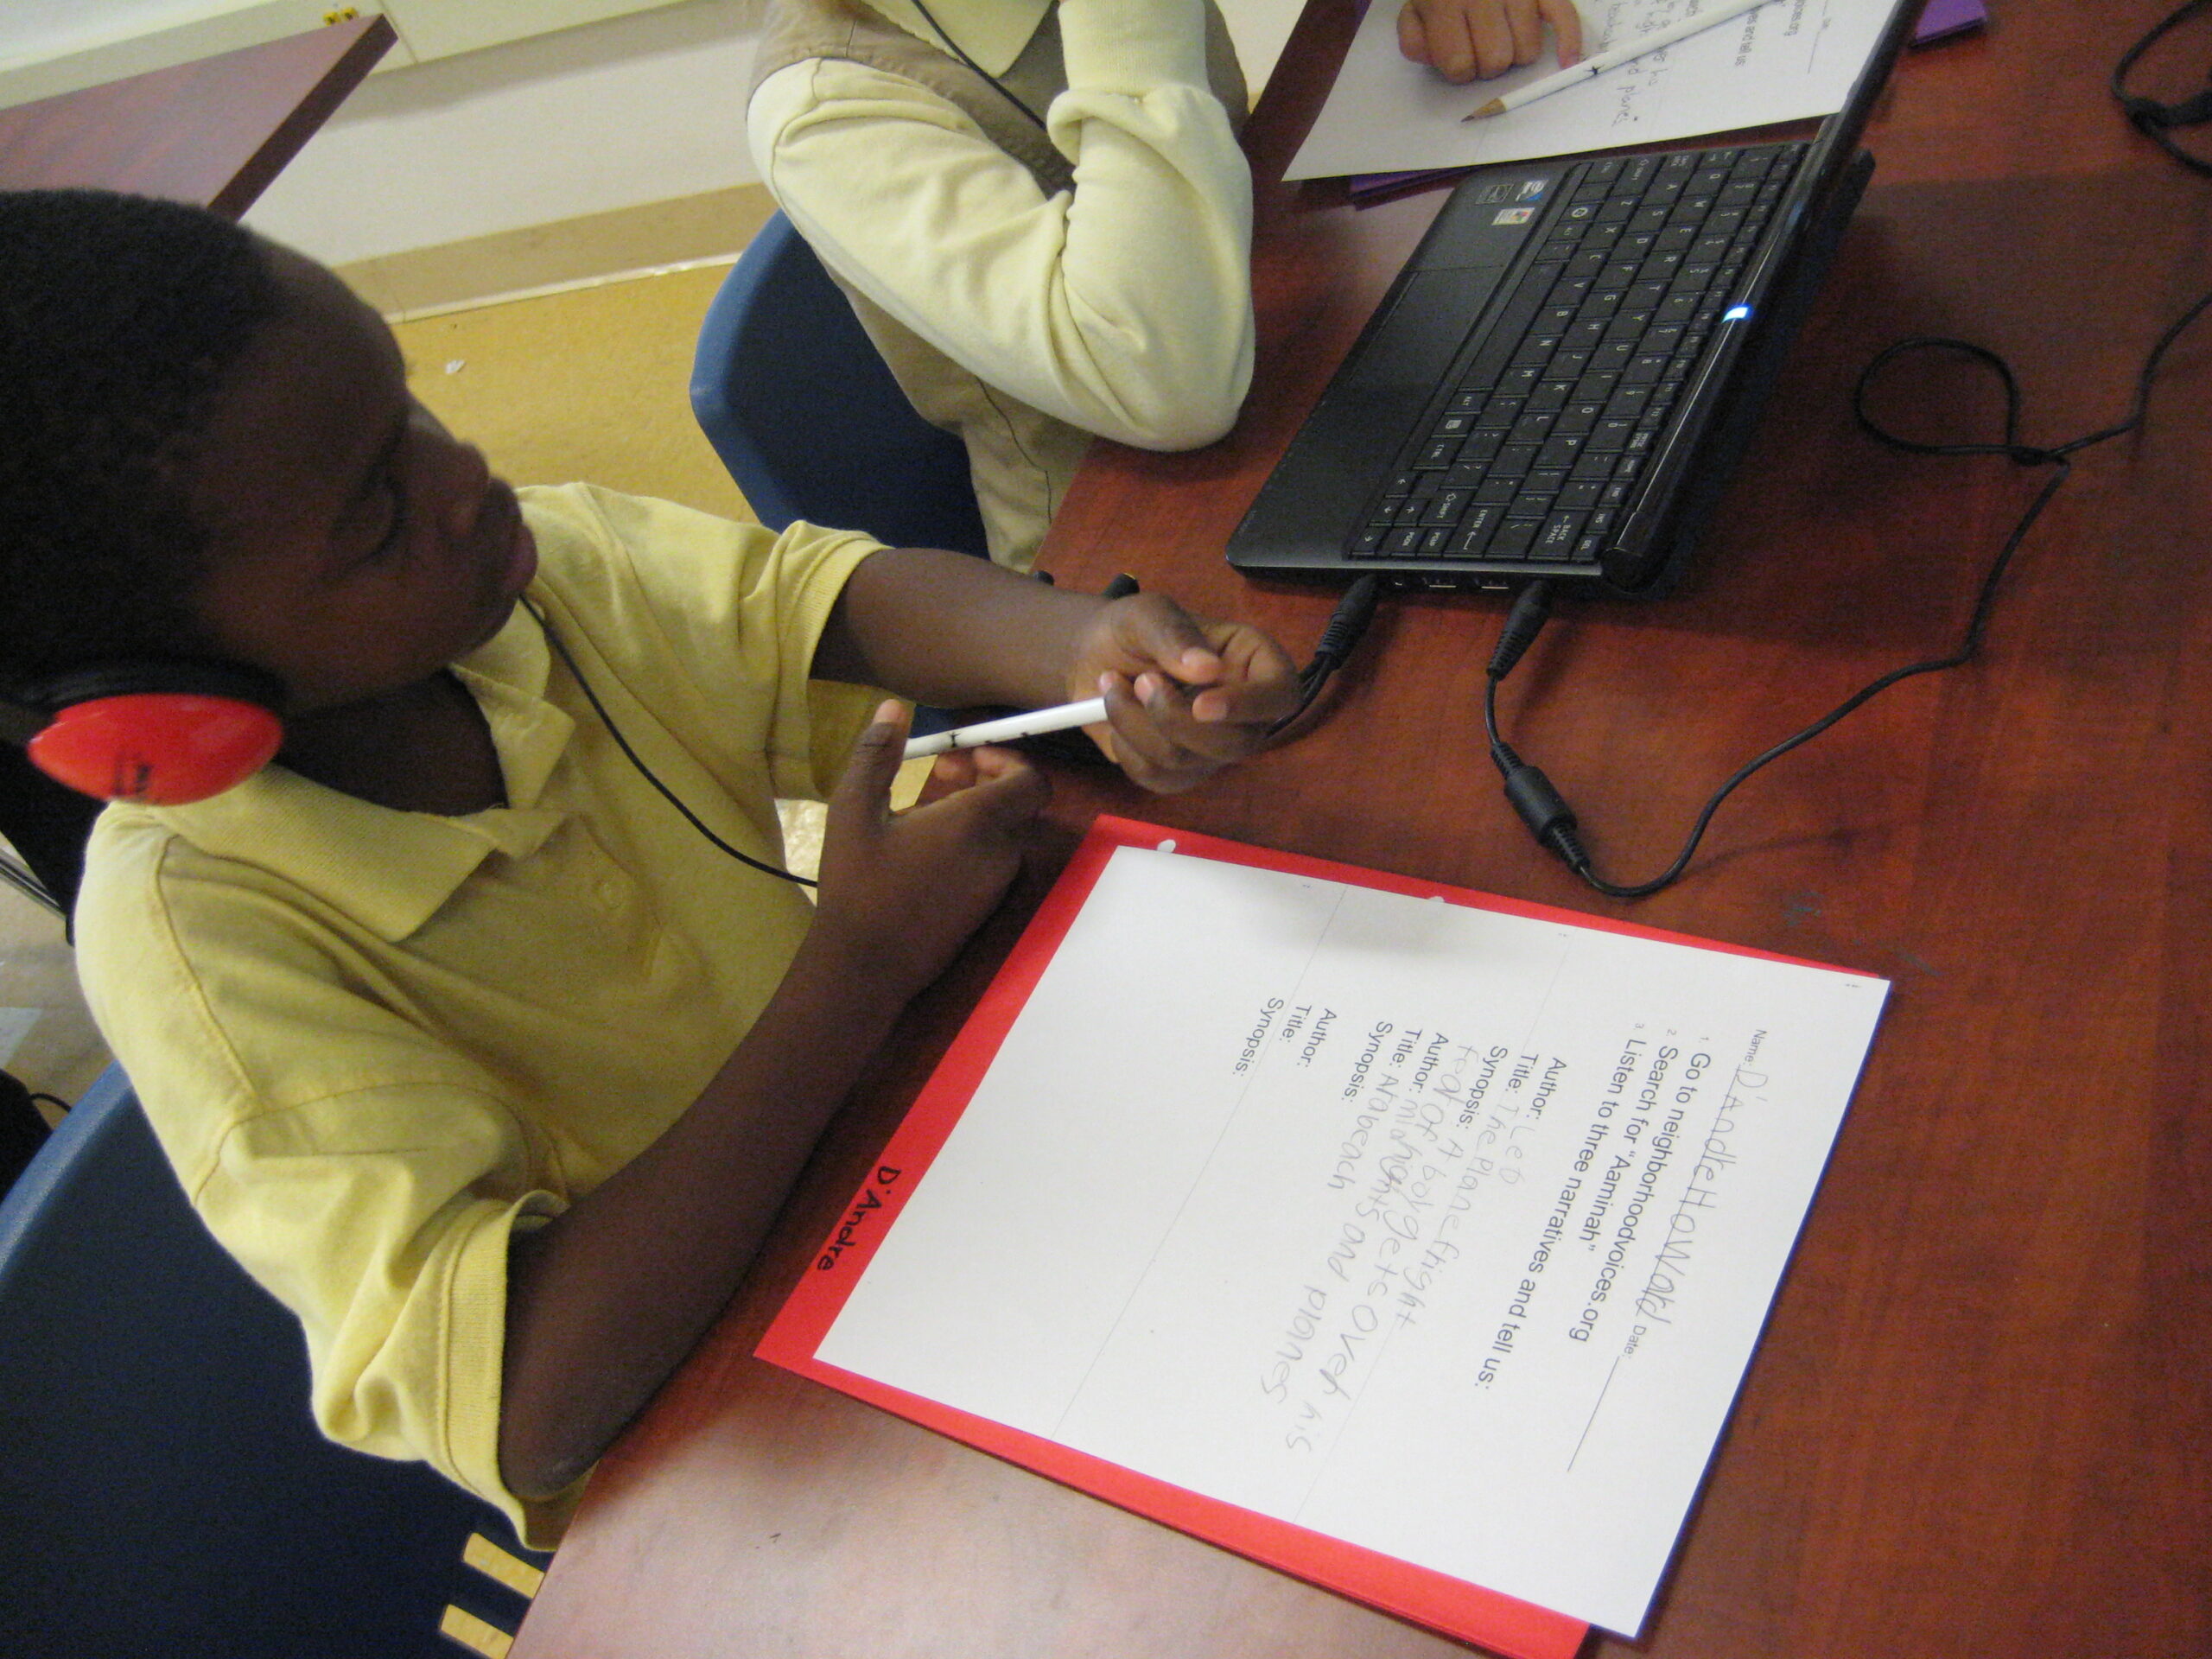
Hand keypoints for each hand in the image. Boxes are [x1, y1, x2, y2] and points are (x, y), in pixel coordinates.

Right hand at [812, 701, 1047, 996]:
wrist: (863, 968)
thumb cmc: (857, 884)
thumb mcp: (853, 810)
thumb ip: (876, 754)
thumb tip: (893, 708)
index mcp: (976, 823)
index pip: (1030, 780)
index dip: (1007, 759)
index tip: (966, 756)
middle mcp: (1000, 854)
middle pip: (1015, 803)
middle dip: (982, 779)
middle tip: (939, 772)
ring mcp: (997, 887)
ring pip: (1001, 833)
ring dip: (972, 811)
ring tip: (920, 811)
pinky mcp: (987, 911)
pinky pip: (991, 862)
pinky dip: (970, 844)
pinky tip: (922, 851)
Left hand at [1062, 595, 1300, 794]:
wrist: (1094, 657)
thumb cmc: (1133, 629)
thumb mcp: (1147, 613)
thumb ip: (1174, 633)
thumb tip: (1208, 668)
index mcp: (1254, 664)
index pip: (1281, 694)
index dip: (1250, 706)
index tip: (1201, 704)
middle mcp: (1244, 713)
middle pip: (1234, 744)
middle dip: (1174, 718)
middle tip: (1141, 680)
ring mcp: (1213, 748)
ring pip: (1186, 762)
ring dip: (1136, 724)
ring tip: (1114, 686)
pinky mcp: (1180, 773)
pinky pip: (1156, 778)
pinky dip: (1124, 746)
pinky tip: (1117, 714)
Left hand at [1398, 0, 1583, 81]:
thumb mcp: (1415, 9)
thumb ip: (1415, 40)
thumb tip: (1439, 62)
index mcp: (1447, 3)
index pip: (1459, 65)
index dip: (1458, 71)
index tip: (1457, 59)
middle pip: (1496, 61)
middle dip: (1487, 68)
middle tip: (1480, 52)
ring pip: (1527, 51)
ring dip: (1516, 55)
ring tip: (1504, 39)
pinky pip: (1564, 17)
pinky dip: (1568, 41)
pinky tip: (1565, 59)